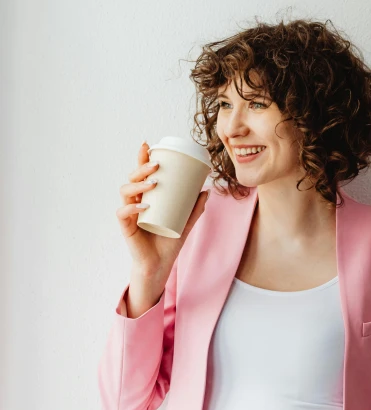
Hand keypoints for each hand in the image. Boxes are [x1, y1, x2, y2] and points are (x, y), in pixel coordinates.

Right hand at [116, 141, 209, 276]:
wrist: (160, 264)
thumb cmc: (169, 242)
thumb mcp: (186, 222)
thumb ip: (195, 208)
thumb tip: (207, 191)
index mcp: (146, 197)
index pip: (141, 173)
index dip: (141, 158)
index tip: (147, 145)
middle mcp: (135, 202)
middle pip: (132, 178)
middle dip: (141, 168)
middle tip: (156, 164)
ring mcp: (129, 214)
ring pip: (126, 192)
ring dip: (138, 185)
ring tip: (153, 183)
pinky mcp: (126, 227)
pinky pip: (123, 213)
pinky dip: (132, 209)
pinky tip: (143, 207)